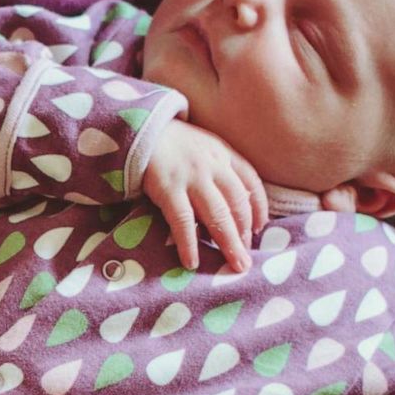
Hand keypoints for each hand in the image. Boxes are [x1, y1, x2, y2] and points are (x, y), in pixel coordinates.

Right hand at [141, 120, 267, 271]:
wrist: (136, 129)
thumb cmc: (170, 143)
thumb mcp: (201, 147)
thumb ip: (217, 169)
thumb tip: (231, 207)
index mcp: (223, 154)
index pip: (251, 183)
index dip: (258, 208)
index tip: (258, 229)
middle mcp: (212, 165)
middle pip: (237, 204)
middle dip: (245, 235)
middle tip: (246, 260)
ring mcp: (191, 177)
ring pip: (217, 214)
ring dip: (229, 242)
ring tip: (235, 264)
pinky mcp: (167, 188)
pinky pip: (183, 220)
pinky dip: (189, 243)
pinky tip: (192, 261)